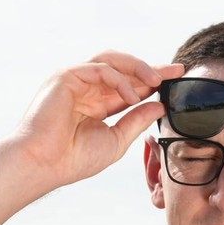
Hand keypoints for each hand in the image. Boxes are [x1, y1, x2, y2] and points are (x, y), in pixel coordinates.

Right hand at [13, 51, 183, 186]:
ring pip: (112, 60)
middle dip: (151, 68)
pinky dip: (120, 80)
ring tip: (158, 80)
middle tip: (176, 71)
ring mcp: (76, 80)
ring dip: (138, 68)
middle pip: (124, 68)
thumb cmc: (75, 157)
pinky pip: (100, 69)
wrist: (46, 164)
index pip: (131, 86)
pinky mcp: (66, 77)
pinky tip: (133, 96)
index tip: (177, 79)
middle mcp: (88, 88)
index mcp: (98, 102)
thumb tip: (160, 106)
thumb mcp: (117, 139)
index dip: (153, 81)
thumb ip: (136, 120)